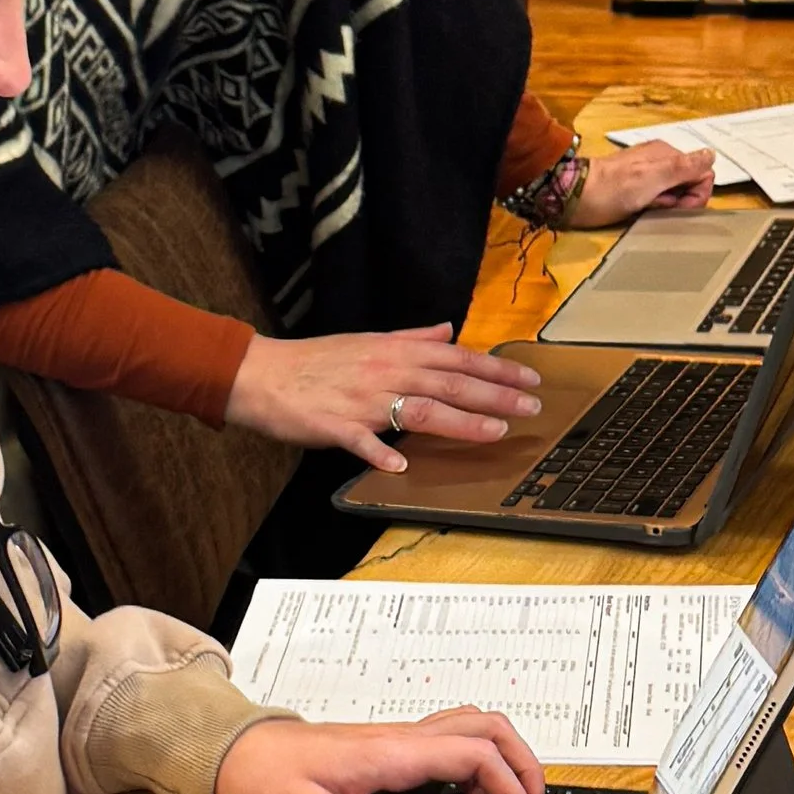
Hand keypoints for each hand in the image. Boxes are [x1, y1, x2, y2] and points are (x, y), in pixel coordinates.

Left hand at [217, 711, 546, 793]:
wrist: (237, 753)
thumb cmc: (268, 783)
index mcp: (391, 754)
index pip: (477, 755)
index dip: (512, 790)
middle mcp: (402, 737)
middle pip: (490, 727)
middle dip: (525, 766)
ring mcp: (400, 737)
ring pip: (476, 727)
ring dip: (505, 761)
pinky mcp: (392, 745)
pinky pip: (453, 740)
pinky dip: (479, 764)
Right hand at [223, 323, 542, 473]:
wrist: (262, 374)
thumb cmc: (316, 360)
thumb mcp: (368, 341)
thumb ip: (411, 338)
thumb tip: (447, 330)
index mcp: (395, 352)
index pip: (457, 358)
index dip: (497, 369)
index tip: (530, 379)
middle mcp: (386, 371)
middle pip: (450, 382)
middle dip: (495, 395)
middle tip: (531, 407)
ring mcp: (362, 399)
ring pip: (420, 408)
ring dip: (461, 420)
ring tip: (496, 432)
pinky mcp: (334, 424)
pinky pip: (361, 440)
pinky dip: (381, 451)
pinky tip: (402, 464)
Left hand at [578, 138, 716, 225]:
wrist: (574, 197)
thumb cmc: (612, 189)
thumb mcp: (652, 177)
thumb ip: (683, 167)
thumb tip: (711, 154)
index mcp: (667, 155)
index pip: (703, 173)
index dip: (697, 194)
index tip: (679, 205)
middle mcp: (660, 162)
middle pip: (690, 184)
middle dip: (682, 201)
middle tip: (659, 206)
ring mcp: (648, 175)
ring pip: (676, 195)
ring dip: (668, 206)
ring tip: (647, 207)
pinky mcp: (636, 189)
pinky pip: (659, 200)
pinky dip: (655, 208)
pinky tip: (641, 210)